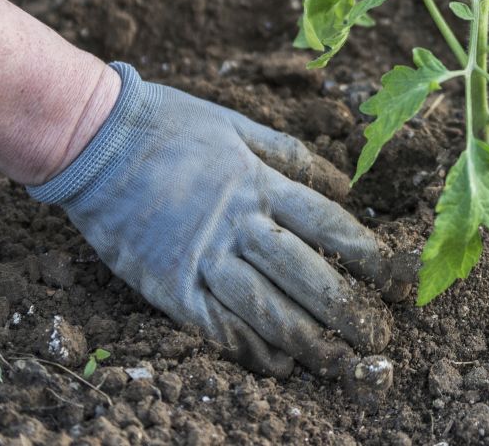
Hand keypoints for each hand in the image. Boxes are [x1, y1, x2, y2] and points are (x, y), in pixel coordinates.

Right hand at [28, 63, 409, 381]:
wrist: (93, 140)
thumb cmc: (169, 125)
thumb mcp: (239, 126)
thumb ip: (292, 157)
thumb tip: (344, 185)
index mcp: (259, 182)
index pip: (329, 225)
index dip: (367, 255)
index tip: (395, 280)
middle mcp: (237, 223)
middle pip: (305, 274)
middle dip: (346, 310)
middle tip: (378, 339)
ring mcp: (201, 257)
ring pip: (265, 308)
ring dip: (305, 339)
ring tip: (337, 361)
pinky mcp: (166, 285)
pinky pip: (215, 325)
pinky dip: (249, 348)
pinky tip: (275, 364)